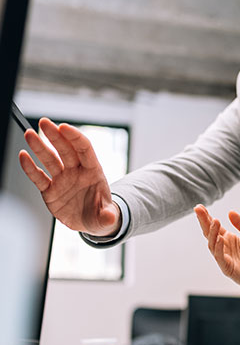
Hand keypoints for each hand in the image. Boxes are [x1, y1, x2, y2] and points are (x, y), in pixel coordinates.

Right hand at [19, 118, 120, 235]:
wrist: (90, 223)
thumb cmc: (101, 214)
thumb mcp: (107, 217)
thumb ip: (108, 217)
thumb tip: (110, 219)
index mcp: (93, 172)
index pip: (85, 149)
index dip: (75, 138)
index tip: (64, 127)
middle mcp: (76, 172)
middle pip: (65, 150)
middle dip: (55, 135)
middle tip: (44, 122)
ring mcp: (62, 180)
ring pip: (50, 160)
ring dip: (39, 147)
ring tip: (30, 134)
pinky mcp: (50, 190)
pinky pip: (39, 177)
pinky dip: (30, 167)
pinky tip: (23, 156)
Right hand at [194, 204, 239, 304]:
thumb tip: (230, 212)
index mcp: (228, 239)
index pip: (214, 227)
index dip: (206, 217)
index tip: (199, 207)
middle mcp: (223, 247)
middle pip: (209, 233)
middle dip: (203, 221)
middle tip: (198, 210)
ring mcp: (224, 258)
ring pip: (212, 245)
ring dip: (212, 233)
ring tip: (215, 221)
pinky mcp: (227, 268)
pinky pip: (220, 258)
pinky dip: (218, 248)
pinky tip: (219, 238)